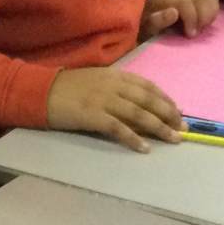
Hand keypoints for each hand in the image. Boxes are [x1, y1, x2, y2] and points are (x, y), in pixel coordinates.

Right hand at [46, 67, 182, 152]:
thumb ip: (115, 88)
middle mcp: (113, 86)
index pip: (147, 86)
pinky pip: (118, 128)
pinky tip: (144, 148)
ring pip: (139, 114)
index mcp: (115, 75)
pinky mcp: (92, 116)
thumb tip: (137, 104)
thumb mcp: (95, 81)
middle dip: (169, 114)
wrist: (40, 92)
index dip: (165, 99)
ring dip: (159, 127)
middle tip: (183, 128)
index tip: (178, 111)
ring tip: (173, 139)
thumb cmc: (66, 88)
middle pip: (148, 100)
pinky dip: (133, 138)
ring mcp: (103, 100)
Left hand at [141, 0, 218, 38]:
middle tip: (196, 34)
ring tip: (201, 28)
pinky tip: (205, 23)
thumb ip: (157, 21)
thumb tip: (174, 12)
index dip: (191, 18)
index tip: (191, 35)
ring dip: (209, 15)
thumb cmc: (145, 31)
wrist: (144, 25)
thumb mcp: (146, 30)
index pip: (184, 2)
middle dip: (202, 17)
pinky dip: (213, 11)